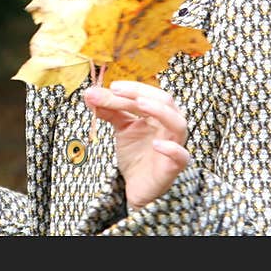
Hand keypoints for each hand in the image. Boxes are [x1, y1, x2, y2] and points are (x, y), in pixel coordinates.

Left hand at [83, 80, 189, 210]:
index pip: (148, 94)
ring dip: (159, 111)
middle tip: (116, 90)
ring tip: (140, 104)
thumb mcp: (121, 127)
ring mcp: (174, 144)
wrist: (136, 184)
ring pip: (177, 123)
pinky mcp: (174, 166)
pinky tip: (157, 144)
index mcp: (159, 113)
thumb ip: (109, 110)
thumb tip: (89, 93)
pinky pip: (181, 156)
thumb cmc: (134, 152)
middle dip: (140, 92)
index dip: (131, 88)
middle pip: (164, 101)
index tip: (111, 86)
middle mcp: (170, 125)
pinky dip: (172, 148)